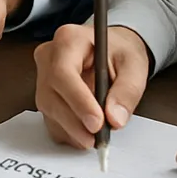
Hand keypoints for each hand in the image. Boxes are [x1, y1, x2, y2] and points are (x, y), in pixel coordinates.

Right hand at [34, 23, 149, 148]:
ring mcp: (42, 76)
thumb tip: (115, 118)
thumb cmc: (120, 53)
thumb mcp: (134, 66)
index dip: (78, 100)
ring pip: (49, 110)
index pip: (63, 72)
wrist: (112, 53)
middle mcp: (49, 56)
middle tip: (99, 138)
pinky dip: (69, 132)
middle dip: (75, 122)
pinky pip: (50, 120)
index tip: (97, 122)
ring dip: (72, 130)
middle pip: (51, 94)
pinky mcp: (44, 95)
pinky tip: (86, 132)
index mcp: (69, 39)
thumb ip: (127, 91)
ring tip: (97, 136)